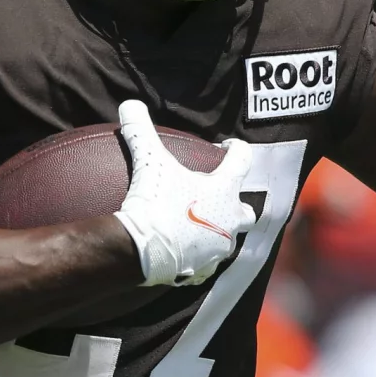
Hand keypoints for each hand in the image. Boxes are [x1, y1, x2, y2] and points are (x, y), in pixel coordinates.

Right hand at [113, 101, 255, 285]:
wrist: (142, 251)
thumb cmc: (154, 202)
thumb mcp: (147, 161)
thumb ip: (141, 131)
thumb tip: (130, 104)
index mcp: (224, 192)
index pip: (242, 161)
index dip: (236, 149)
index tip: (227, 146)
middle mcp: (229, 222)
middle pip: (245, 210)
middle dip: (236, 203)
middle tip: (219, 196)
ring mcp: (218, 250)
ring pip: (228, 240)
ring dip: (217, 231)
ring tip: (199, 225)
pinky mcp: (203, 272)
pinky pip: (205, 263)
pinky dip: (197, 256)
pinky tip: (183, 252)